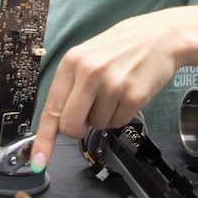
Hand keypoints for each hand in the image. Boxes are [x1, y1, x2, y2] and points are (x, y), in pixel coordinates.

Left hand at [30, 12, 179, 170]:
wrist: (160, 37)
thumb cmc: (121, 47)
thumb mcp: (87, 57)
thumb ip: (71, 86)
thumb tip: (58, 123)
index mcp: (72, 62)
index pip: (52, 109)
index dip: (43, 139)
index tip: (38, 160)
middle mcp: (89, 73)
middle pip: (71, 126)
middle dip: (78, 128)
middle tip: (89, 114)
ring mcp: (112, 85)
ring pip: (96, 125)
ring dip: (104, 115)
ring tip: (115, 91)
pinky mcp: (133, 97)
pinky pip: (118, 123)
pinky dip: (121, 114)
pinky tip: (127, 93)